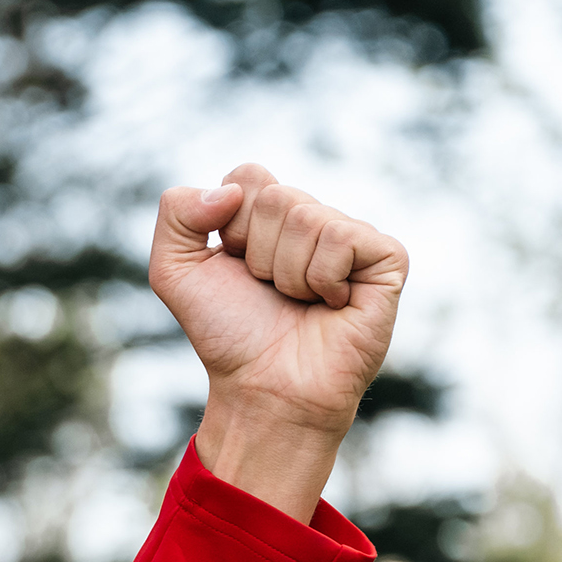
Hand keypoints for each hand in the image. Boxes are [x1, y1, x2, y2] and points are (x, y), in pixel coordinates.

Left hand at [147, 164, 409, 522]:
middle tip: (268, 290)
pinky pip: (343, 238)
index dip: (230, 226)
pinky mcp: (387, 259)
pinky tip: (331, 304)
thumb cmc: (227, 332)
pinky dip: (322, 278)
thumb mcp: (174, 271)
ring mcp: (353, 237)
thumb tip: (229, 189)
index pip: (248, 175)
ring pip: (306, 217)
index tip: (234, 264)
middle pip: (275, 196)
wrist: (264, 386)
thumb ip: (176, 213)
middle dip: (257, 253)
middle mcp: (314, 219)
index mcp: (269, 214)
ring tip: (298, 301)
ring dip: (287, 273)